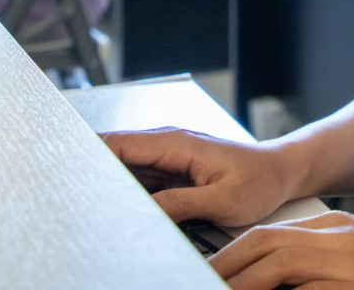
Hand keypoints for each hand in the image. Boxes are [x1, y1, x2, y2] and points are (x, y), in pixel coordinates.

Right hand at [102, 129, 296, 229]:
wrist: (280, 172)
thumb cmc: (260, 181)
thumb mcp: (222, 200)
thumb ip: (181, 204)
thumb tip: (144, 210)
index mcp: (176, 143)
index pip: (118, 143)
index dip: (90, 157)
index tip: (74, 178)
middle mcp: (167, 143)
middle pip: (114, 154)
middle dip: (95, 174)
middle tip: (85, 202)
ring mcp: (168, 155)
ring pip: (124, 167)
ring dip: (111, 185)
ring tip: (102, 208)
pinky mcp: (171, 169)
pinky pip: (139, 178)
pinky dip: (128, 192)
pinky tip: (125, 208)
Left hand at [210, 211, 353, 288]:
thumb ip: (318, 265)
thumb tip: (276, 280)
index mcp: (334, 230)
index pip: (266, 236)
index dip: (230, 255)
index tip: (205, 271)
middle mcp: (337, 240)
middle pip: (264, 246)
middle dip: (225, 267)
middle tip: (195, 280)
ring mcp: (348, 264)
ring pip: (278, 266)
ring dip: (244, 281)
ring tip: (216, 289)